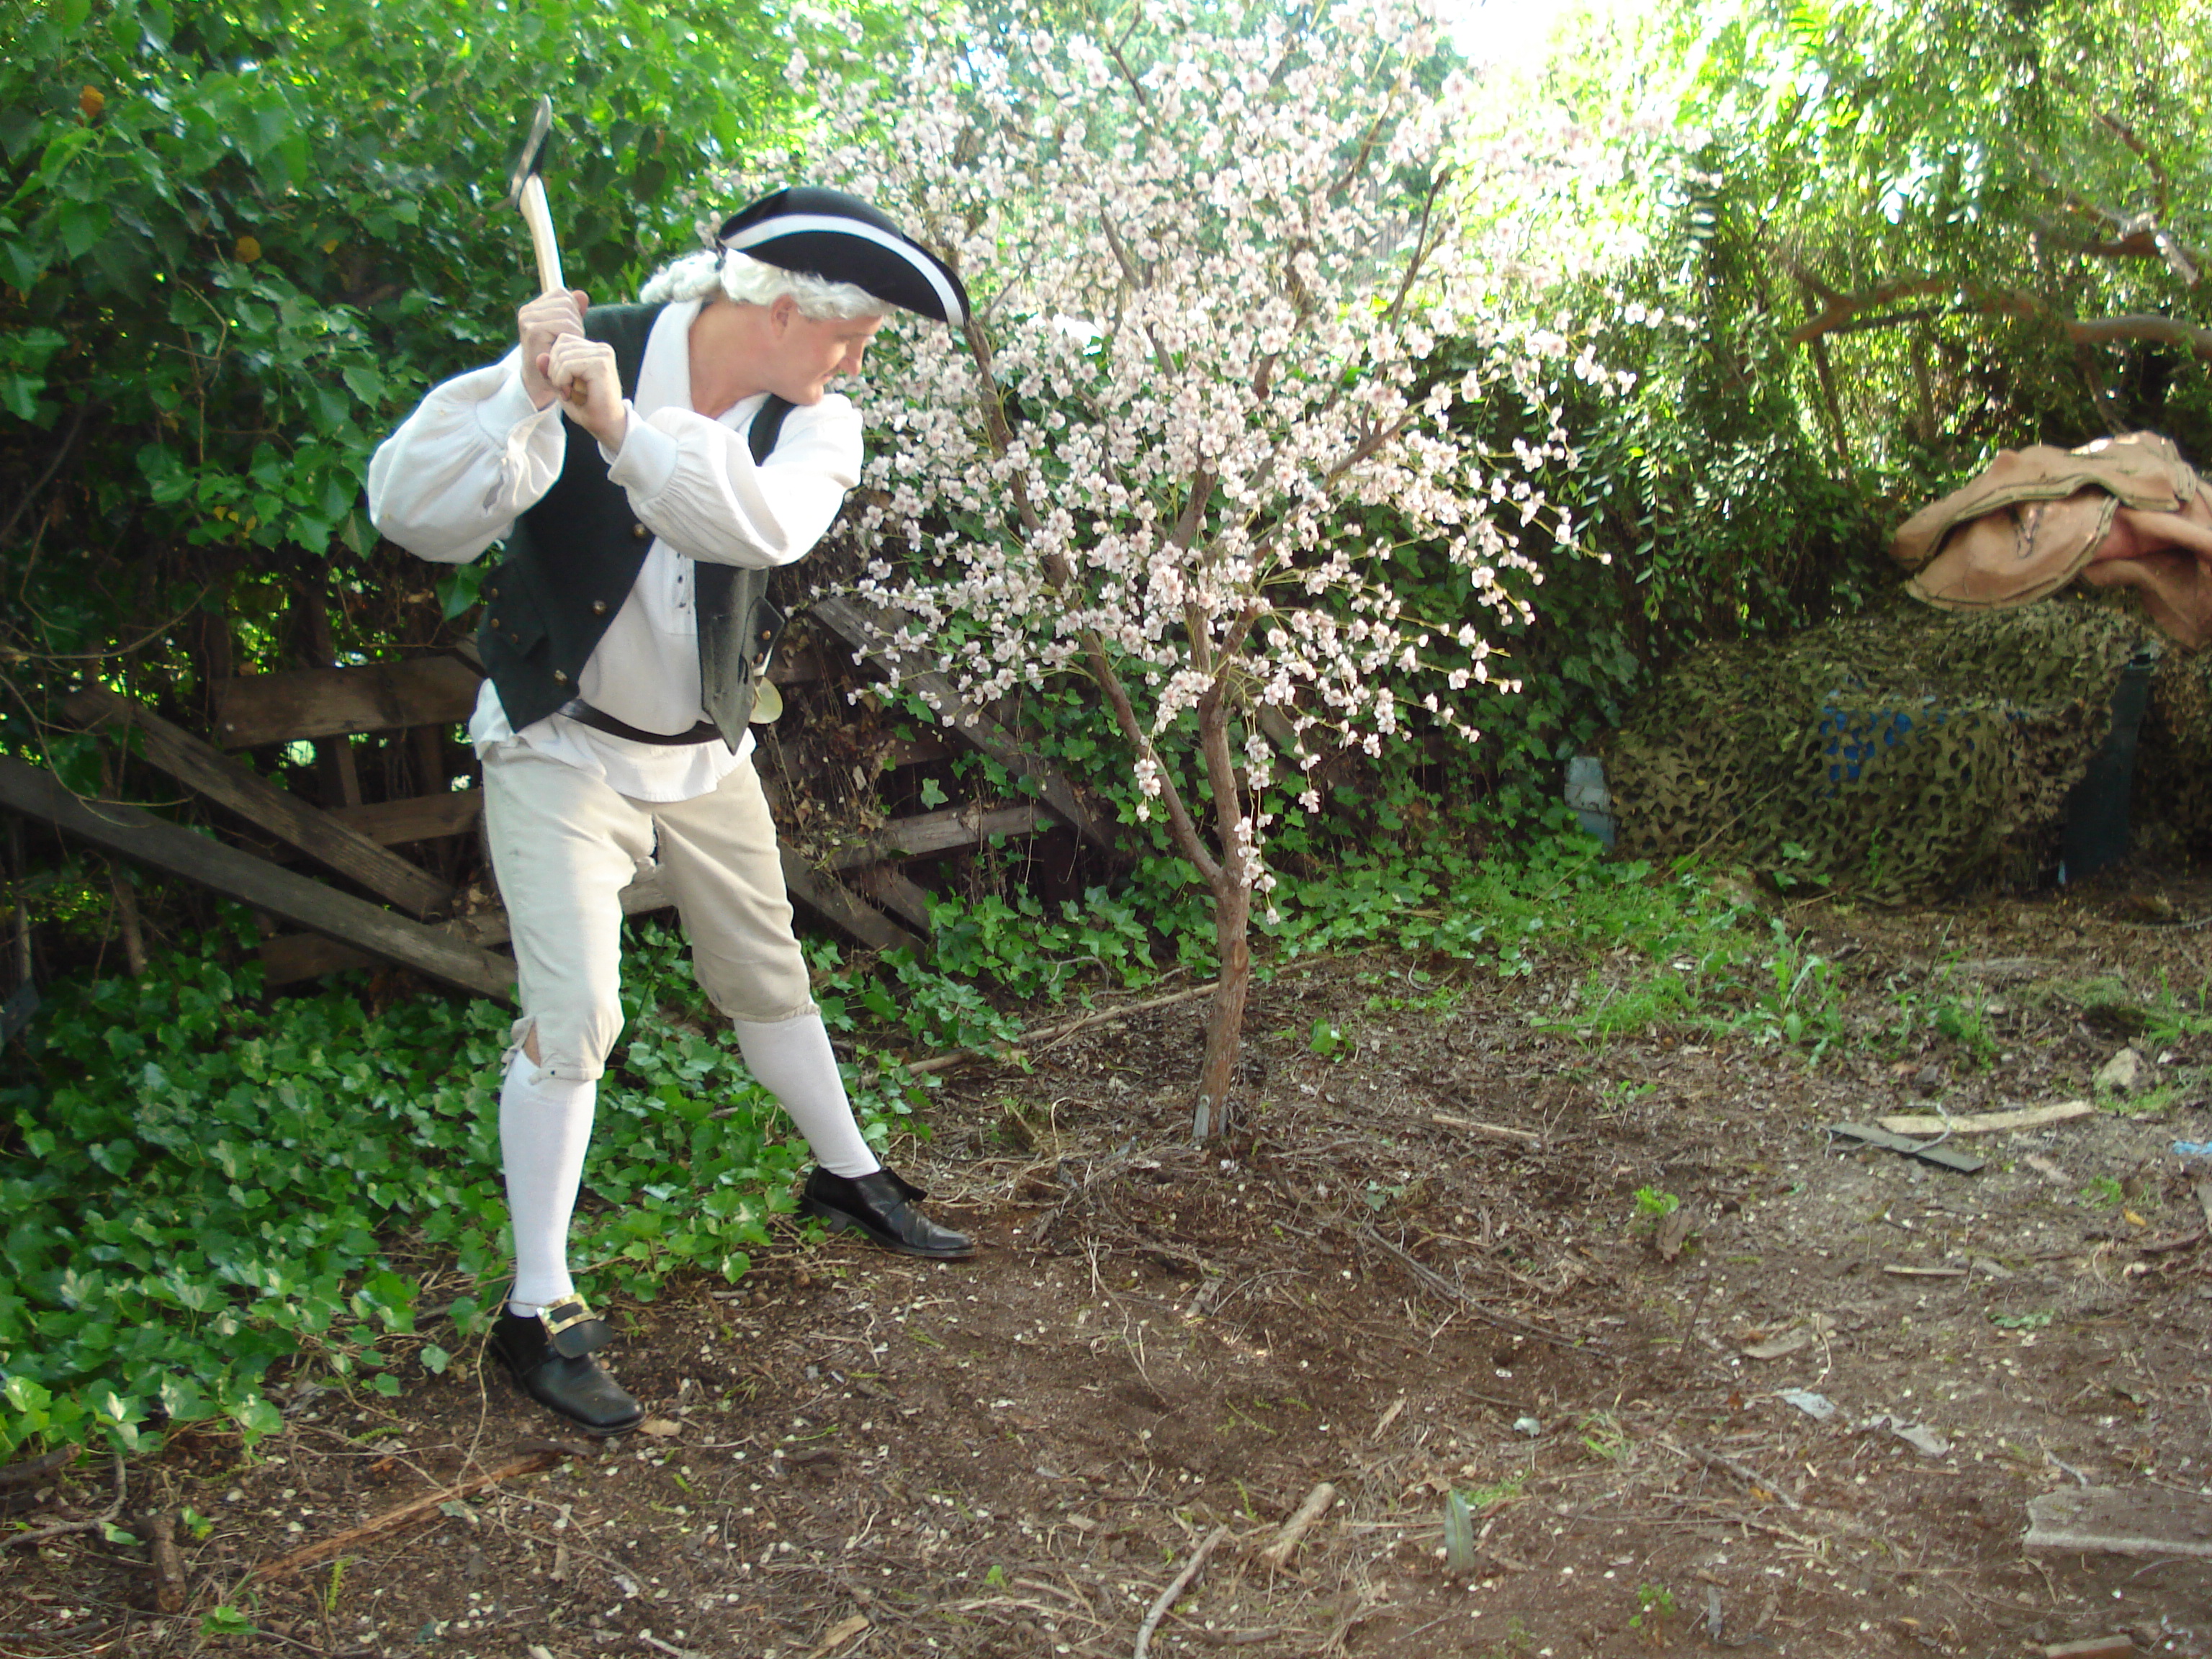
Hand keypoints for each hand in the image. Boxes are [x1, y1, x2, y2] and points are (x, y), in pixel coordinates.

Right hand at [517, 289, 588, 408]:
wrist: (540, 383)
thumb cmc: (555, 359)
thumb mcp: (566, 332)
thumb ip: (574, 313)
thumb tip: (582, 294)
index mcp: (533, 308)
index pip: (563, 294)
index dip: (574, 313)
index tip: (568, 333)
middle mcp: (527, 311)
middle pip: (567, 302)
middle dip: (576, 322)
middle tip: (567, 343)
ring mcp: (528, 319)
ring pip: (568, 313)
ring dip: (575, 331)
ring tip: (565, 347)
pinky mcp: (533, 330)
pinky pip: (566, 324)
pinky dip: (572, 336)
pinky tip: (564, 350)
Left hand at [545, 333, 626, 447]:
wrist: (607, 427)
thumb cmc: (587, 408)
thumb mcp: (562, 386)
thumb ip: (550, 371)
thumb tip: (540, 356)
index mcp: (595, 350)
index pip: (562, 341)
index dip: (555, 362)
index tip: (566, 384)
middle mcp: (601, 349)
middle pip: (560, 346)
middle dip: (555, 370)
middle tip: (568, 391)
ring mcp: (603, 355)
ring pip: (561, 356)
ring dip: (559, 379)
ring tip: (572, 394)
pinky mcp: (601, 365)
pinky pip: (567, 365)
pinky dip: (562, 381)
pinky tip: (572, 393)